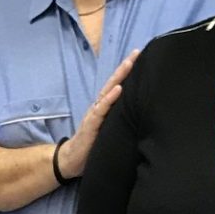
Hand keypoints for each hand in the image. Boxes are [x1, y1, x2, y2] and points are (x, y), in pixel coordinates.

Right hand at [56, 50, 138, 178]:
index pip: (118, 86)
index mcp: (105, 108)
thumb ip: (121, 123)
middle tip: (137, 52)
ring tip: (129, 64)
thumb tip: (142, 119)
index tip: (140, 58)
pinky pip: (101, 109)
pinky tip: (118, 89)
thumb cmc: (94, 147)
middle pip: (113, 83)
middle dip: (125, 67)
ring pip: (107, 91)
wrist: (72, 161)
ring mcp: (94, 114)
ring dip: (118, 77)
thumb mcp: (111, 132)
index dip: (128, 73)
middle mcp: (100, 107)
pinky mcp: (91, 124)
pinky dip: (109, 98)